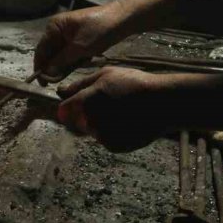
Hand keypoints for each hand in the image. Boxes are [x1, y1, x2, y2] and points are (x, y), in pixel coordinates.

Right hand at [34, 2, 127, 83]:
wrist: (123, 19)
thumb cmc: (100, 30)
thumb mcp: (79, 48)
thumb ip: (61, 62)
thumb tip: (46, 75)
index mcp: (54, 26)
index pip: (41, 50)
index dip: (40, 67)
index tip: (42, 84)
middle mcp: (58, 29)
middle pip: (50, 54)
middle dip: (55, 67)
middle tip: (60, 81)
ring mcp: (68, 34)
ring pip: (61, 55)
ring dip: (67, 64)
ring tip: (78, 65)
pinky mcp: (78, 39)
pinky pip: (71, 53)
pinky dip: (75, 60)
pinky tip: (86, 60)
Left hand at [56, 67, 184, 152]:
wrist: (163, 103)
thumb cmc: (133, 83)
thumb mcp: (104, 75)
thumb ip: (79, 85)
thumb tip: (60, 92)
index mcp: (84, 104)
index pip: (63, 112)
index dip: (69, 108)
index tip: (77, 104)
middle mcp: (90, 123)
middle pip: (76, 124)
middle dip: (84, 116)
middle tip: (105, 105)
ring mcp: (102, 137)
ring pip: (92, 132)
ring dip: (99, 124)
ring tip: (120, 111)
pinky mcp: (115, 147)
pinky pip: (106, 139)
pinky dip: (112, 132)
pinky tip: (127, 121)